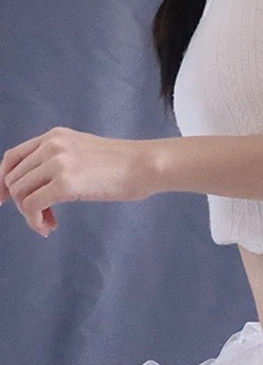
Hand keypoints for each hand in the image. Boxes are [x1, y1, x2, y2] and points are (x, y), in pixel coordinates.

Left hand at [0, 126, 154, 236]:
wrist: (147, 165)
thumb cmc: (127, 166)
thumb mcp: (87, 153)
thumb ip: (64, 162)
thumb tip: (50, 186)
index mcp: (55, 137)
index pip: (13, 157)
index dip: (3, 180)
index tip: (4, 199)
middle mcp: (50, 146)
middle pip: (13, 178)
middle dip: (21, 203)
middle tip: (43, 219)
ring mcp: (56, 164)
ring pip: (20, 193)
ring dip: (29, 214)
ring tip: (48, 224)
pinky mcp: (65, 184)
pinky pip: (32, 205)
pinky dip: (34, 221)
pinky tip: (49, 227)